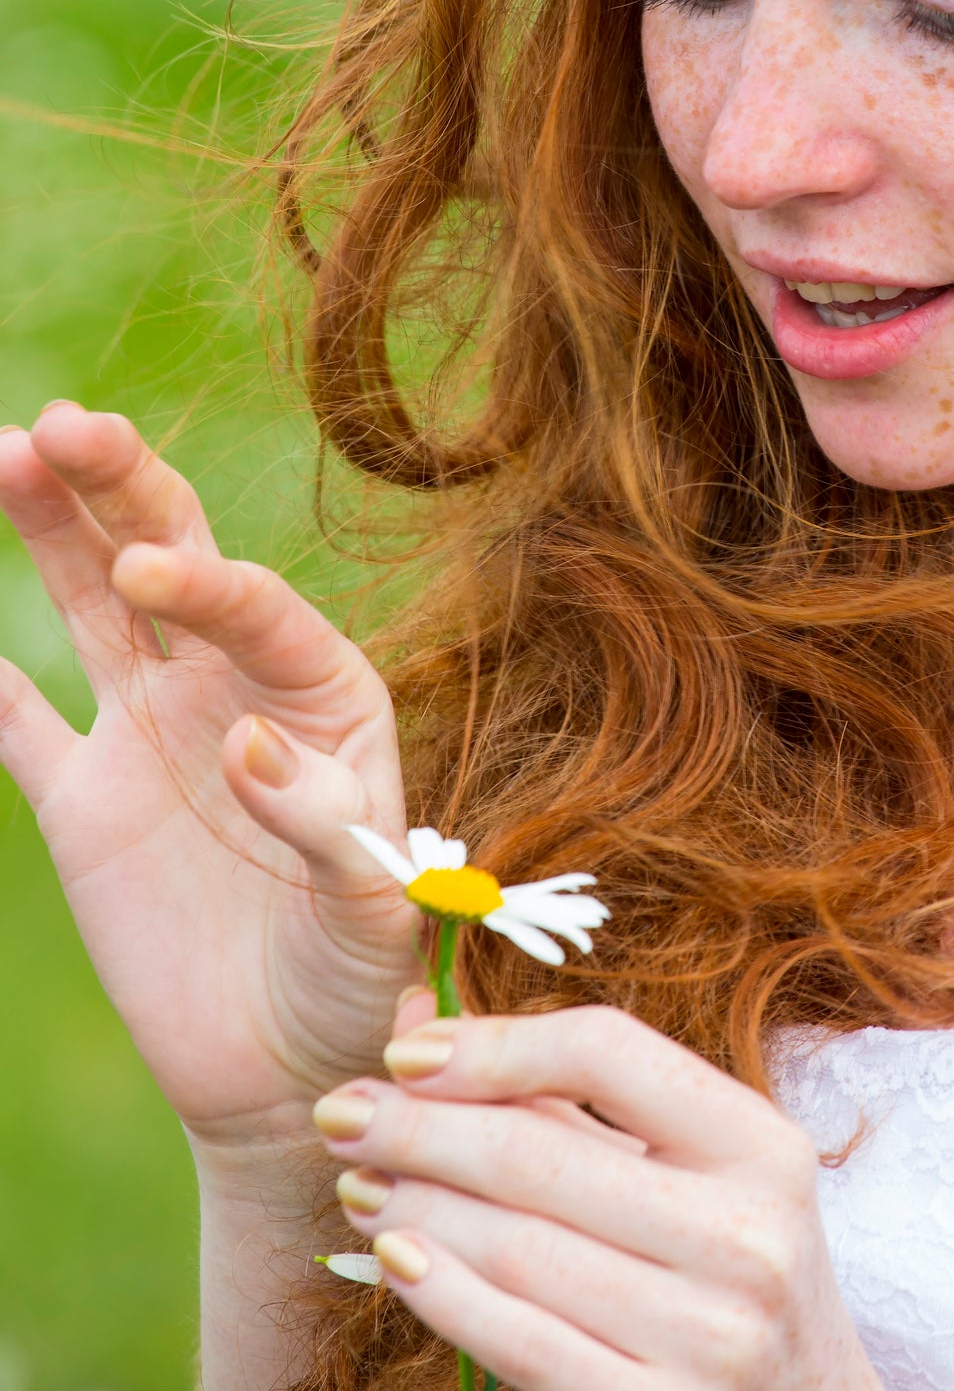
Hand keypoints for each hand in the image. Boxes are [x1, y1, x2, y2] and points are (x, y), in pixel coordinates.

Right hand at [0, 403, 416, 1161]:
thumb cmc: (357, 982)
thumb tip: (248, 745)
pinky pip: (18, 723)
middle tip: (64, 426)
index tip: (146, 580)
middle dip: (121, 489)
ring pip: (90, 605)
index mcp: (321, 694)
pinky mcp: (82, 798)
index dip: (203, 584)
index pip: (257, 608)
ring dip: (52, 528)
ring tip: (7, 449)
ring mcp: (151, 733)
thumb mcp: (371, 911)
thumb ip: (323, 824)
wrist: (291, 1073)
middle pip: (171, 561)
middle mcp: (233, 687)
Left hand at [311, 1001, 882, 1390]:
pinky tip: (397, 1257)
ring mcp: (705, 1339)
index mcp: (759, 1146)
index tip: (406, 1053)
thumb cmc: (723, 1262)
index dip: (492, 1044)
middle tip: (343, 1111)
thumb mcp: (689, 1166)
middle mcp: (744, 1238)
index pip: (606, 1051)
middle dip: (418, 1127)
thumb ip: (567, 1096)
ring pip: (514, 1249)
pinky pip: (519, 1342)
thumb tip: (415, 1022)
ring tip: (360, 1181)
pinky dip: (443, 1295)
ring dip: (414, 1206)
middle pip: (537, 1153)